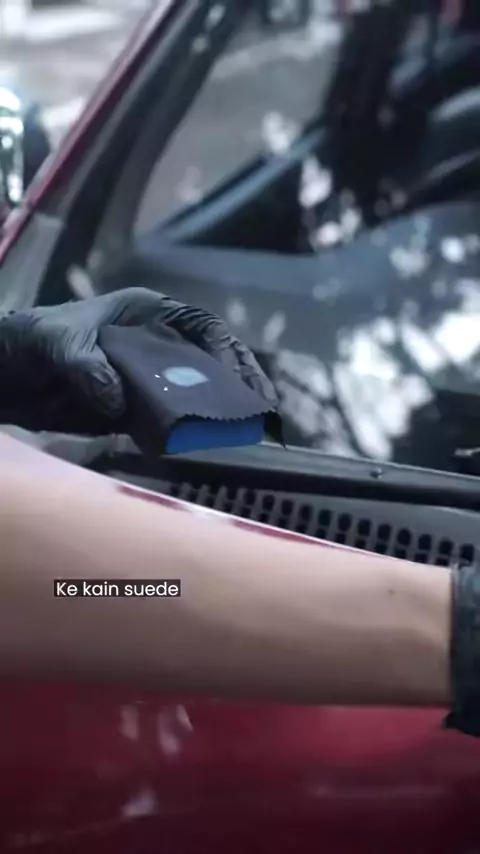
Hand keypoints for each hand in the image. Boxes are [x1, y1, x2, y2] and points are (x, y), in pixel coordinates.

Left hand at [0, 288, 276, 432]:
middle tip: (262, 408)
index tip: (236, 374)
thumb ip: (88, 368)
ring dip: (221, 410)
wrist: (7, 375)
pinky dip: (188, 433)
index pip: (199, 326)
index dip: (225, 347)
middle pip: (211, 360)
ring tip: (249, 431)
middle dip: (240, 381)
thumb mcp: (60, 344)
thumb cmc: (34, 340)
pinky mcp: (134, 410)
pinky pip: (170, 422)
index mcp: (146, 316)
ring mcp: (147, 379)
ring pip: (196, 392)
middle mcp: (155, 345)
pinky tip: (207, 447)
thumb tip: (118, 403)